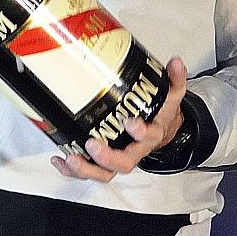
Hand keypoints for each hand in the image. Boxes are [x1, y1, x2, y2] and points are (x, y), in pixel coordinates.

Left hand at [50, 57, 189, 182]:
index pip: (149, 137)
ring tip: (71, 158)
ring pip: (105, 173)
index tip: (130, 122)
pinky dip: (73, 170)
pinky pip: (90, 170)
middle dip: (107, 157)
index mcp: (152, 134)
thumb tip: (176, 62)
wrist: (162, 131)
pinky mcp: (104, 162)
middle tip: (93, 144)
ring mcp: (118, 158)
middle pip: (124, 163)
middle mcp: (135, 151)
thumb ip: (175, 79)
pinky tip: (61, 160)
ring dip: (86, 169)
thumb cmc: (160, 114)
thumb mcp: (171, 96)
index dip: (140, 133)